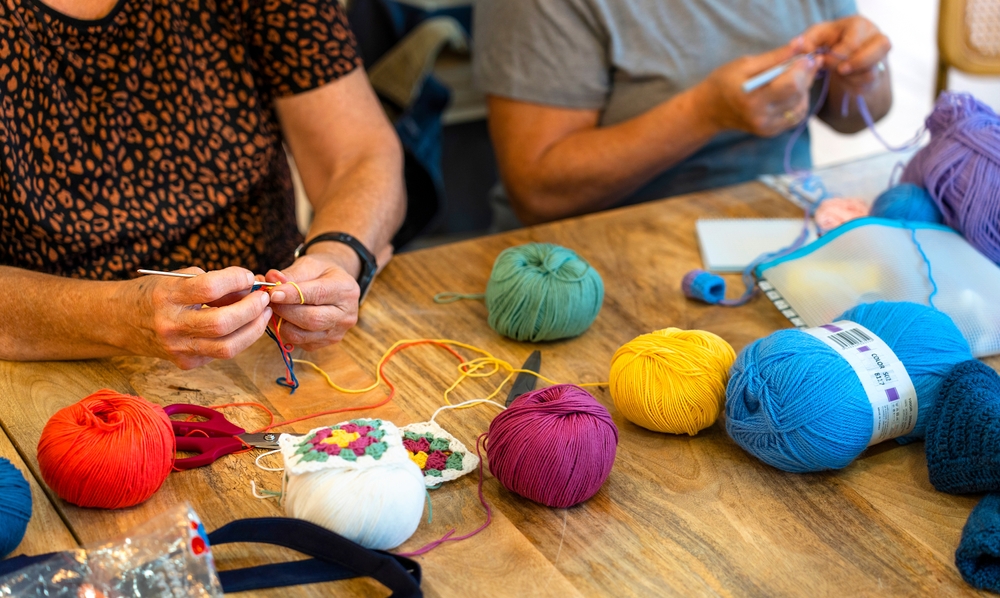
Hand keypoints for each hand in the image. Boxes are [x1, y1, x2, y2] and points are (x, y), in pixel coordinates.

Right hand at [125, 267, 271, 368]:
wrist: (121, 321)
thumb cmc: (156, 294)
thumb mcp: (179, 278)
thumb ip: (215, 282)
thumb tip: (252, 286)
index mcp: (167, 297)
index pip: (208, 288)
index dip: (235, 280)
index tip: (248, 275)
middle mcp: (171, 325)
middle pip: (223, 323)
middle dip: (251, 309)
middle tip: (264, 298)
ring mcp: (178, 348)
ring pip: (228, 347)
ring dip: (254, 329)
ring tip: (263, 313)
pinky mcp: (186, 363)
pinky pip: (221, 353)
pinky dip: (239, 338)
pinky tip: (243, 326)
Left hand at [265, 250, 360, 351]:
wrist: (336, 284)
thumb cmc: (321, 272)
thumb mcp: (310, 265)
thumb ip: (291, 273)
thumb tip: (270, 278)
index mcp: (345, 290)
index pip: (318, 295)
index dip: (293, 296)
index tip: (273, 293)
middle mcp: (346, 314)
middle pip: (312, 319)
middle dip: (285, 311)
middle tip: (268, 301)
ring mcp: (338, 332)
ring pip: (303, 335)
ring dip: (281, 323)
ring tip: (273, 309)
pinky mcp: (327, 343)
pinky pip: (300, 342)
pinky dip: (285, 331)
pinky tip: (282, 318)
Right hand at [698, 36, 821, 136]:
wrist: (710, 110)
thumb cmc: (724, 82)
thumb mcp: (745, 64)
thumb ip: (775, 56)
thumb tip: (801, 43)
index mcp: (752, 98)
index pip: (791, 84)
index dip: (803, 67)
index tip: (806, 55)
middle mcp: (761, 117)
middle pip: (799, 94)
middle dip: (805, 75)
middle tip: (804, 62)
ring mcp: (767, 127)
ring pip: (801, 105)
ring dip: (803, 88)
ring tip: (794, 77)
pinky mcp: (771, 132)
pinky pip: (796, 116)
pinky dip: (799, 101)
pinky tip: (790, 92)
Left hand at [804, 16, 890, 93]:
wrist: (840, 52)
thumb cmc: (828, 40)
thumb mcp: (815, 36)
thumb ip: (807, 41)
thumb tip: (804, 50)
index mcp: (861, 25)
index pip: (854, 43)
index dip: (837, 55)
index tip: (825, 59)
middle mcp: (877, 39)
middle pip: (878, 51)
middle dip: (854, 65)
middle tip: (839, 70)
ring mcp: (880, 57)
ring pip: (872, 73)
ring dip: (850, 78)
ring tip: (838, 73)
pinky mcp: (877, 74)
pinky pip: (867, 86)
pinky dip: (852, 86)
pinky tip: (844, 79)